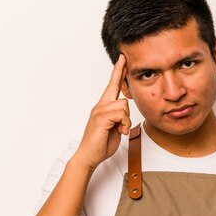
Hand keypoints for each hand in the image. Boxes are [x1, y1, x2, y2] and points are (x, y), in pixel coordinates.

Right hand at [73, 54, 130, 170]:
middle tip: (123, 70)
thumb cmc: (101, 144)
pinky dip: (124, 124)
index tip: (122, 59)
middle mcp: (100, 106)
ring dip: (126, 120)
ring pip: (123, 104)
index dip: (117, 71)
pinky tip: (119, 132)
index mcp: (103, 107)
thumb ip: (120, 118)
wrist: (88, 156)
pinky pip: (121, 114)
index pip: (111, 86)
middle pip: (116, 87)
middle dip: (121, 80)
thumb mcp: (115, 128)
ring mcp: (99, 111)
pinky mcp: (101, 118)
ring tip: (120, 130)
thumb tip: (125, 114)